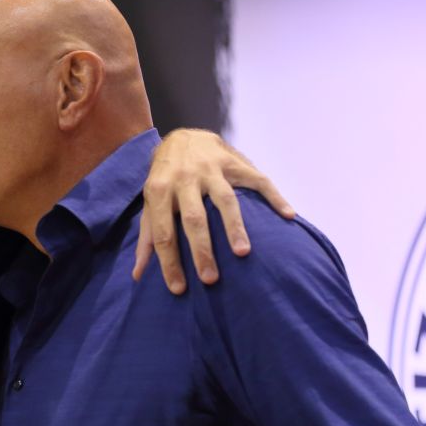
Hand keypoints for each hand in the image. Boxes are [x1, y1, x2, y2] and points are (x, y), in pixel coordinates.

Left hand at [134, 129, 294, 293]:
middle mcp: (185, 179)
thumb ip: (147, 237)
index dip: (169, 262)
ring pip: (225, 200)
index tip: (179, 289)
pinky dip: (274, 196)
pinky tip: (288, 215)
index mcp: (159, 191)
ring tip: (242, 252)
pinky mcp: (234, 162)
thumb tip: (137, 274)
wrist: (181, 137)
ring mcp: (211, 169)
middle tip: (210, 278)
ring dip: (234, 226)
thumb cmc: (164, 179)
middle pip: (194, 218)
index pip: (163, 233)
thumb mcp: (150, 204)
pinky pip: (257, 179)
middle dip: (202, 249)